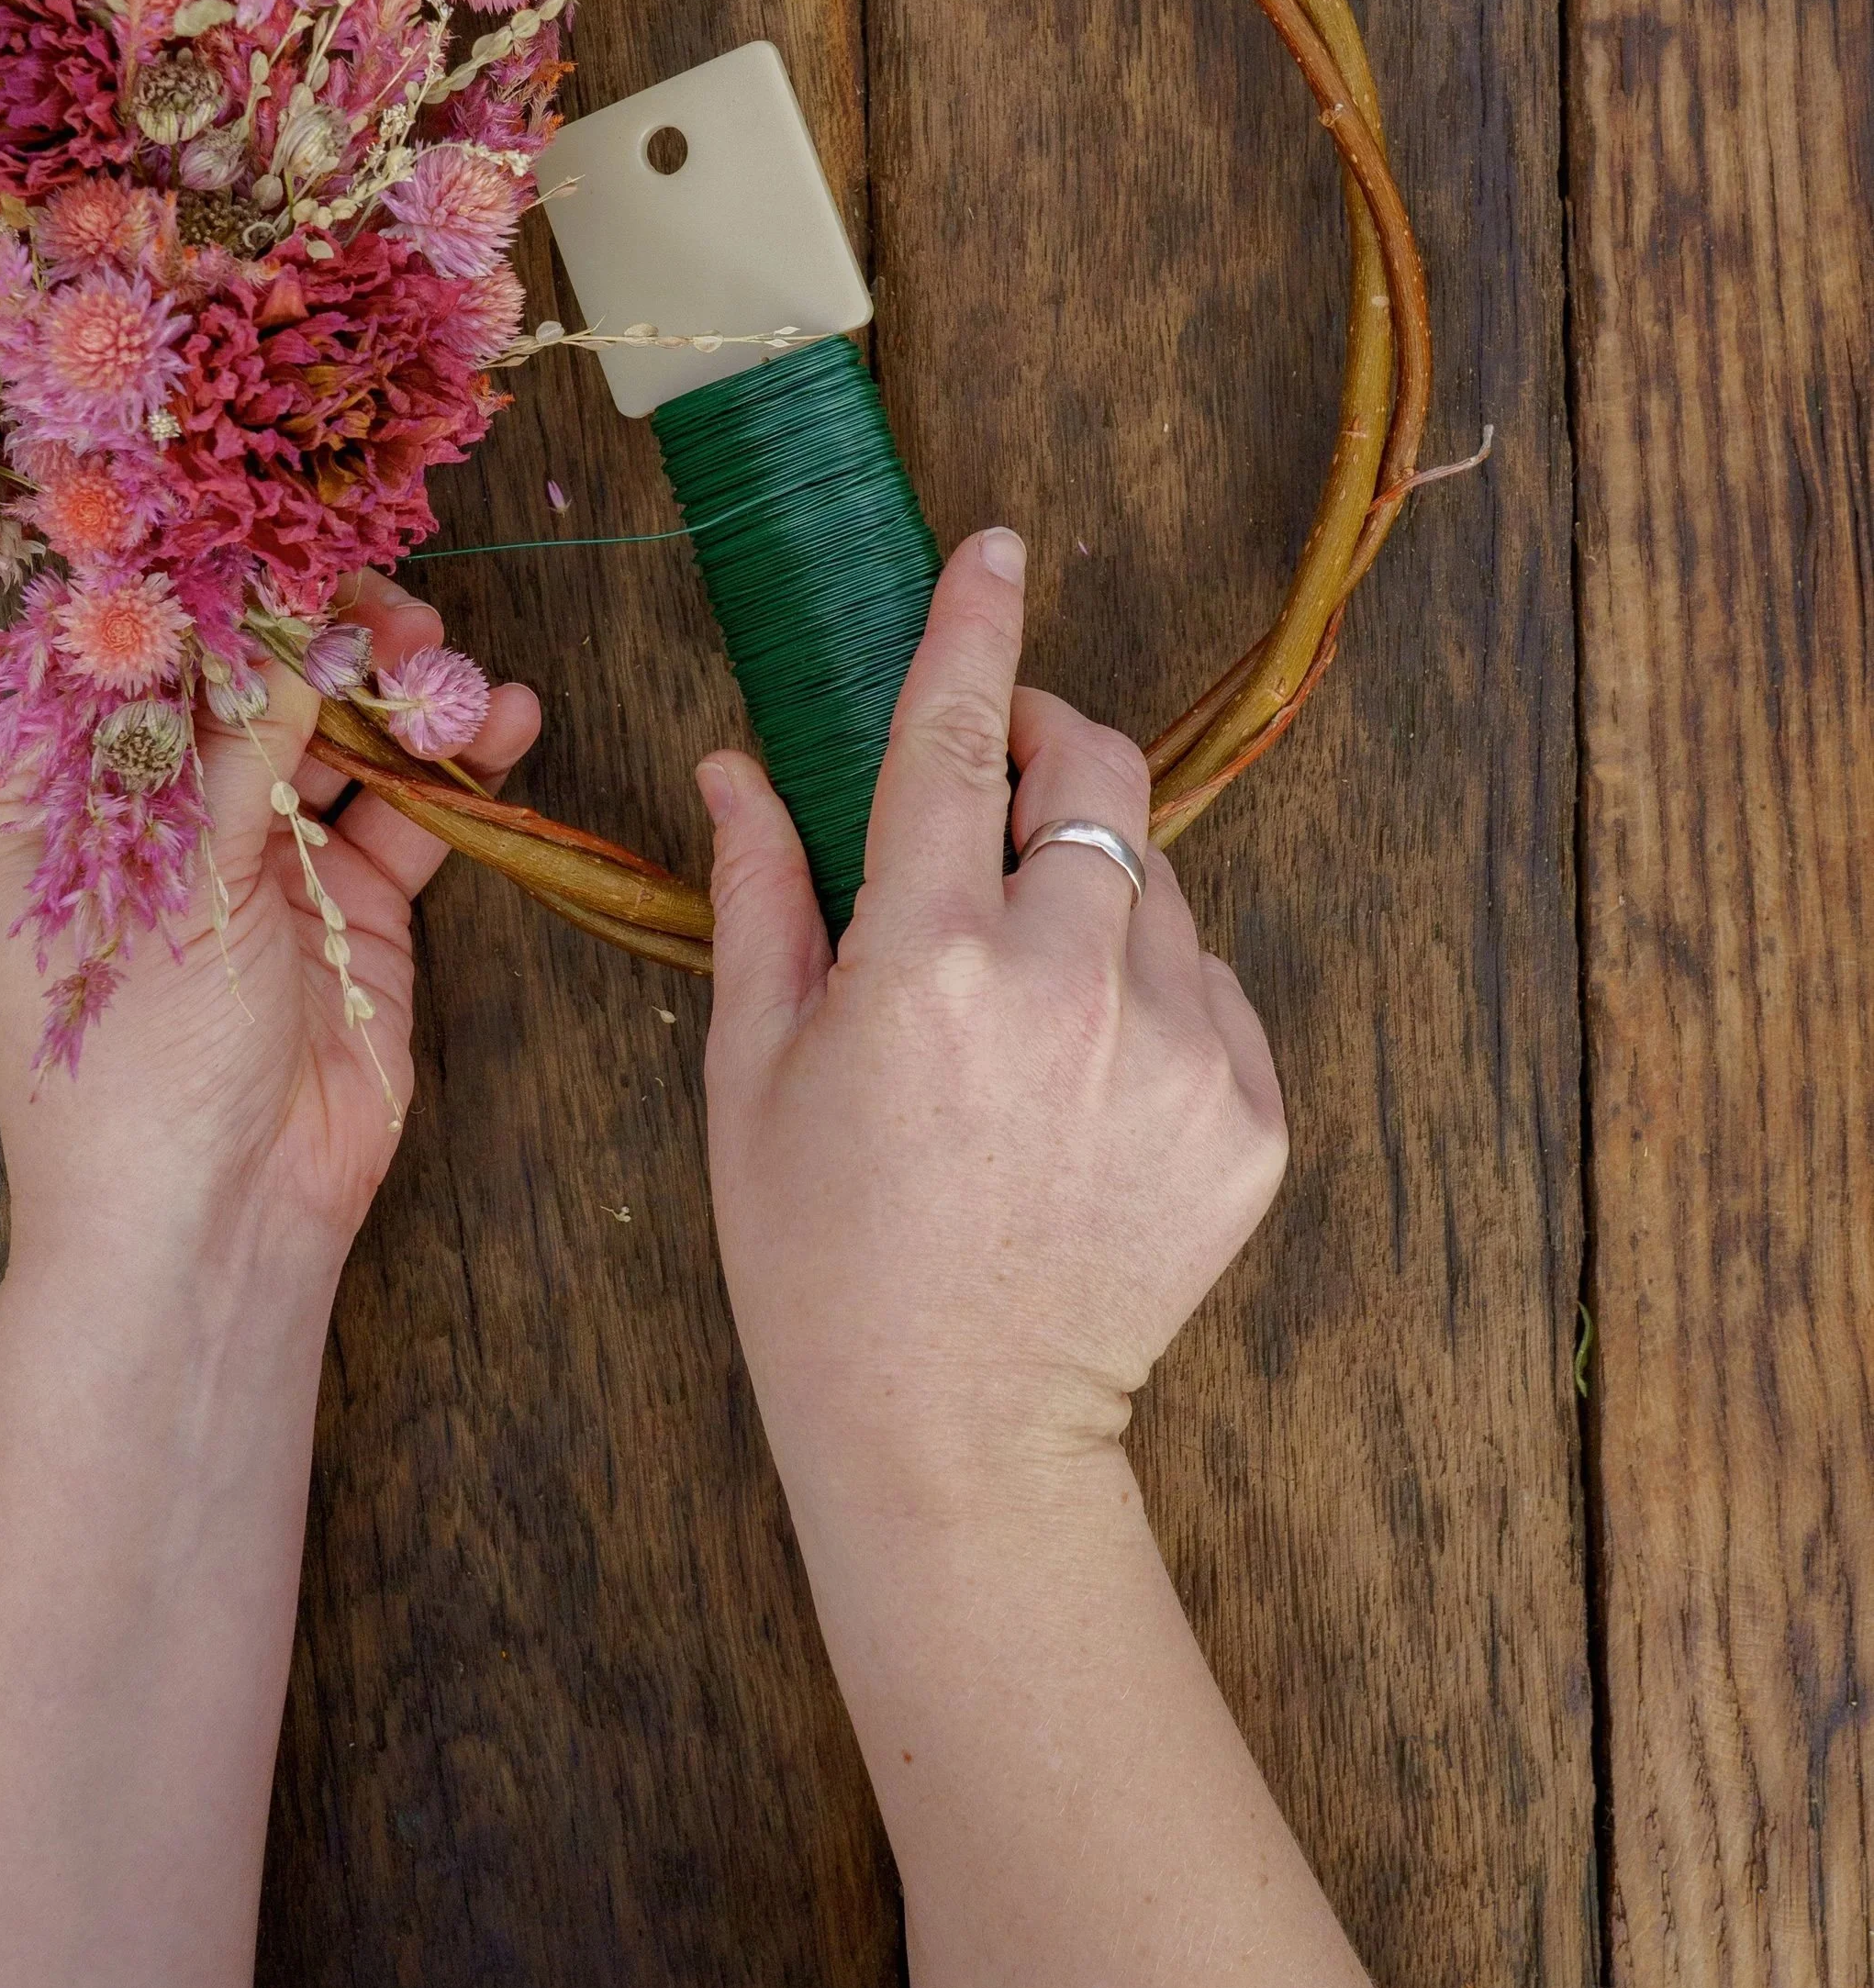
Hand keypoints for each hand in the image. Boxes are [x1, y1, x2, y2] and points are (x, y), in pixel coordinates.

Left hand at [0, 577, 539, 1280]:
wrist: (212, 1224)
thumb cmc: (136, 1062)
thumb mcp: (174, 879)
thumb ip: (239, 744)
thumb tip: (286, 625)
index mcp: (65, 803)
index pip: (129, 657)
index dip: (203, 594)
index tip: (277, 538)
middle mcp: (165, 818)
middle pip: (248, 683)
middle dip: (321, 632)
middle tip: (388, 599)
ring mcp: (265, 861)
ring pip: (339, 733)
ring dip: (398, 688)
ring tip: (449, 657)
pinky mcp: (354, 909)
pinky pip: (412, 811)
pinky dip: (459, 763)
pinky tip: (503, 717)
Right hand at [698, 527, 1284, 1540]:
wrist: (958, 1439)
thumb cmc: (821, 1257)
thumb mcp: (752, 1071)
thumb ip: (762, 894)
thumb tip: (738, 762)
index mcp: (927, 960)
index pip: (953, 738)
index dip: (974, 626)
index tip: (995, 549)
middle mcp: (1069, 985)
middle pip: (1095, 775)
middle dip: (1049, 745)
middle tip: (998, 781)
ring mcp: (1178, 1052)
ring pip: (1159, 880)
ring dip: (1096, 883)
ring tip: (1020, 994)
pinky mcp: (1249, 1116)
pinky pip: (1212, 987)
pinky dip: (1153, 990)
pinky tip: (1081, 1078)